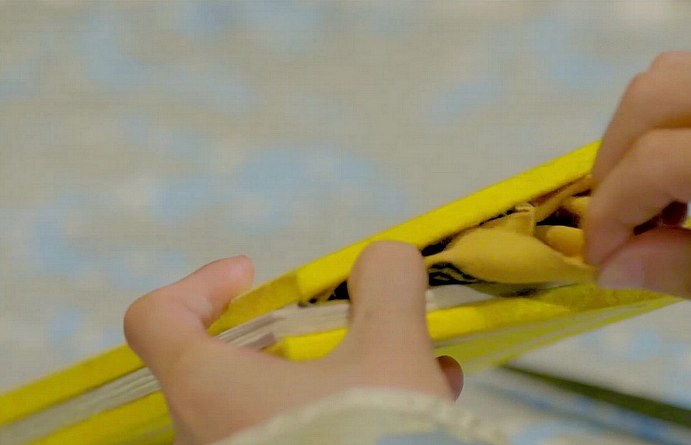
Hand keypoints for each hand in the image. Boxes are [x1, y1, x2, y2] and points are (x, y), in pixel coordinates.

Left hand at [124, 242, 463, 444]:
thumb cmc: (375, 440)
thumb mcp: (394, 348)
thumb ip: (386, 282)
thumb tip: (383, 261)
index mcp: (208, 390)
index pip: (155, 319)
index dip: (202, 284)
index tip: (254, 276)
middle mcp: (204, 437)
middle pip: (231, 361)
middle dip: (305, 335)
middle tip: (360, 329)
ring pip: (274, 404)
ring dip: (338, 377)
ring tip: (413, 376)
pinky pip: (291, 439)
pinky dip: (338, 417)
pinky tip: (408, 415)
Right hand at [584, 52, 690, 354]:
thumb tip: (620, 263)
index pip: (663, 159)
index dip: (610, 211)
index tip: (603, 257)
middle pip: (656, 94)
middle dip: (612, 163)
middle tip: (620, 228)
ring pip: (680, 71)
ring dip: (640, 136)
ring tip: (654, 203)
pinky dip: (677, 120)